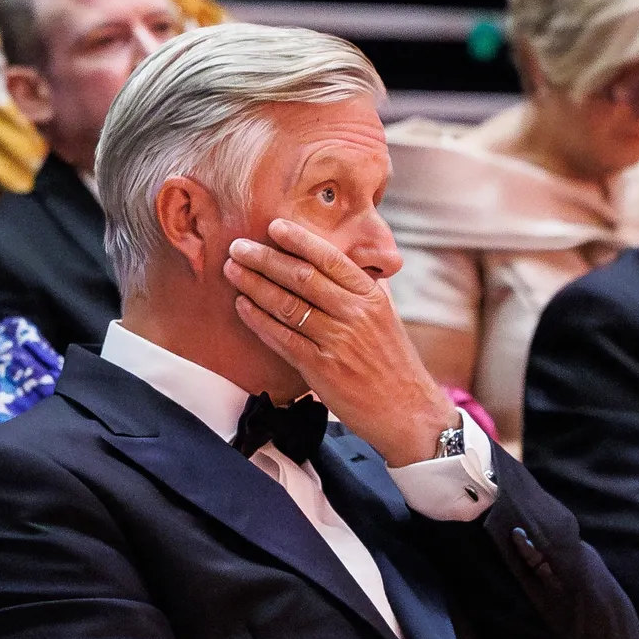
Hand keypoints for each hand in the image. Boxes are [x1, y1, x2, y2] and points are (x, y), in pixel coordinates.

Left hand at [222, 218, 451, 462]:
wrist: (406, 411)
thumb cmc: (392, 362)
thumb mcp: (385, 315)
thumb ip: (361, 288)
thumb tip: (337, 260)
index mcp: (371, 296)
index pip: (330, 259)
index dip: (299, 240)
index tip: (274, 227)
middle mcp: (355, 314)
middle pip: (302, 277)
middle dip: (265, 258)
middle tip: (238, 246)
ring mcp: (337, 341)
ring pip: (287, 305)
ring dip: (255, 285)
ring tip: (233, 270)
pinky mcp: (321, 369)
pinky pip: (283, 338)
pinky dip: (259, 321)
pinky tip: (243, 306)